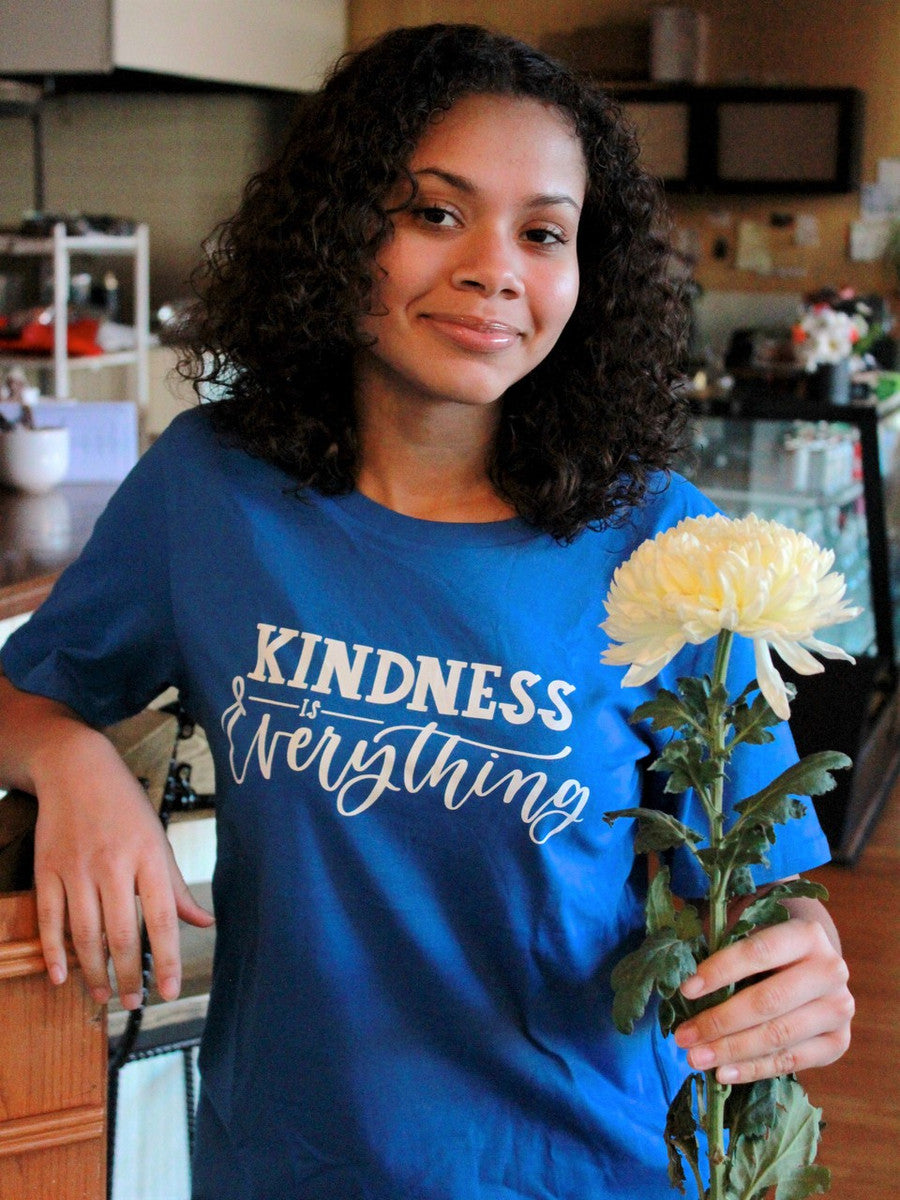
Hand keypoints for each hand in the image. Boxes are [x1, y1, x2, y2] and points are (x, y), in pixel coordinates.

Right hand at [31, 727, 213, 1009]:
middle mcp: (112, 865)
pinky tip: (62, 975)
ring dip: (94, 971)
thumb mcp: (158, 840)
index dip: (166, 959)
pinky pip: (49, 919)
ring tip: (103, 995)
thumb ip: (176, 888)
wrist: (76, 770)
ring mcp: (76, 868)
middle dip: (127, 975)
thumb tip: (204, 923)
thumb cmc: (125, 807)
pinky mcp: (47, 870)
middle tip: (134, 1002)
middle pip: (120, 933)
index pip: (161, 919)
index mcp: (148, 857)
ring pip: (85, 933)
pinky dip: (54, 952)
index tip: (168, 991)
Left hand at [673, 913, 853, 1084]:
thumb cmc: (769, 949)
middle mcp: (830, 970)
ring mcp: (839, 1009)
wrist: (814, 966)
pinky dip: (754, 1069)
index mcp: (806, 934)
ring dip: (731, 1050)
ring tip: (695, 1058)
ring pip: (778, 1035)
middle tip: (683, 1036)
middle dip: (720, 1021)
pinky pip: (791, 1061)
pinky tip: (723, 1073)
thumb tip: (682, 983)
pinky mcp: (838, 1043)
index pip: (758, 953)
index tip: (686, 990)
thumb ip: (722, 948)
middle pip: (768, 1001)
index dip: (720, 971)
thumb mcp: (750, 934)